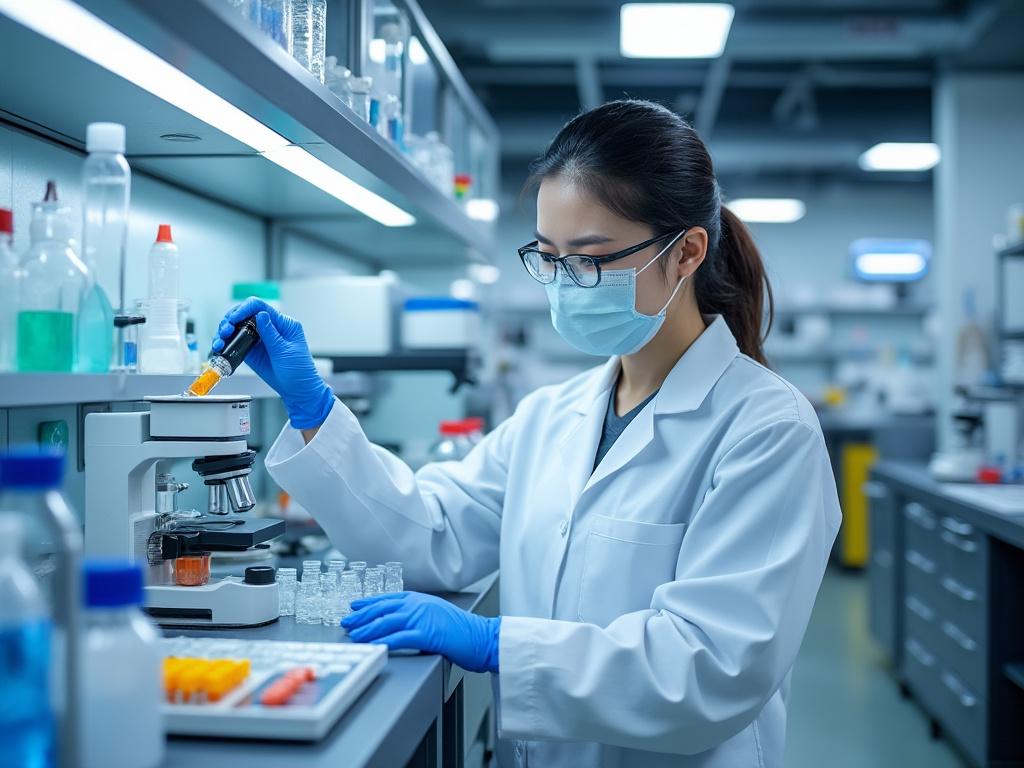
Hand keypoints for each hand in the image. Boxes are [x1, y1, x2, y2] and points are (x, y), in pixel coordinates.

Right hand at [213, 298, 333, 429]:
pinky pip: (236, 342)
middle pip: (245, 314)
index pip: (260, 307)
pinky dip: (226, 344)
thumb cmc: (299, 371)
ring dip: (225, 332)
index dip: (244, 309)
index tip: (233, 319)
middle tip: (225, 332)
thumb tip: (260, 314)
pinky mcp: (252, 350)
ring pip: (237, 327)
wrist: (298, 390)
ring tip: (220, 342)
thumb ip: (271, 333)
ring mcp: (259, 339)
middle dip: (230, 320)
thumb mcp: (285, 351)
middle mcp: (269, 328)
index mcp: (283, 324)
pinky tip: (220, 348)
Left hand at [342, 592, 500, 673]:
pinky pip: (399, 638)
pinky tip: (373, 646)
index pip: (388, 599)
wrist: (483, 637)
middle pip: (383, 609)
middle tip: (346, 622)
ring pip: (387, 622)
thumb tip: (399, 621)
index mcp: (420, 599)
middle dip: (362, 616)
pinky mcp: (427, 634)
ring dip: (367, 630)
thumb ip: (418, 613)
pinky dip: (383, 642)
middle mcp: (419, 605)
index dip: (368, 603)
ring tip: (354, 636)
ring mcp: (422, 618)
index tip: (354, 606)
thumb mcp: (436, 614)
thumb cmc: (462, 630)